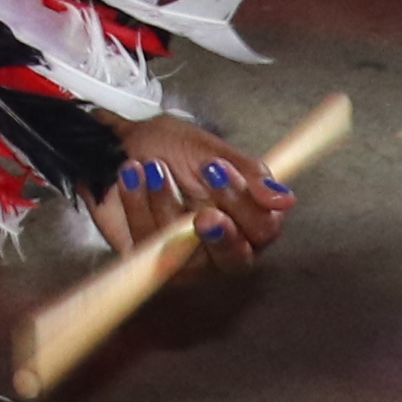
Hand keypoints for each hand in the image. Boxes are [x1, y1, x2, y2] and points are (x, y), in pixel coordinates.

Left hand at [107, 112, 296, 263]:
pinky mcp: (144, 259)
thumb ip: (249, 174)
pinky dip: (137, 204)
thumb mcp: (211, 151)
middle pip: (235, 258)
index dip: (244, 203)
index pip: (264, 228)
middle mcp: (218, 247)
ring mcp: (182, 259)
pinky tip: (131, 176)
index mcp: (244, 220)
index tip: (219, 169)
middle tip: (203, 213)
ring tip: (151, 167)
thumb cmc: (170, 148)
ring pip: (187, 251)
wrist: (116, 142)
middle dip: (220, 233)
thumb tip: (285, 200)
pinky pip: (147, 244)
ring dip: (166, 204)